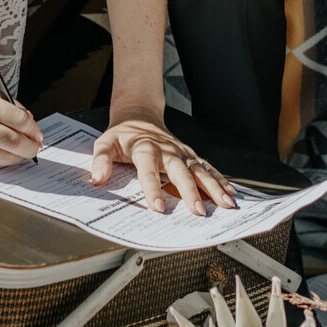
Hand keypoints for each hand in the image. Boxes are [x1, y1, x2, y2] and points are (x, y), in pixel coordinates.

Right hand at [0, 79, 42, 165]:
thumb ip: (6, 106)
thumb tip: (29, 123)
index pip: (19, 119)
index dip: (34, 130)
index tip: (38, 134)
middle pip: (13, 140)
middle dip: (30, 147)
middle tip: (35, 148)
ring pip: (2, 156)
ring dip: (17, 158)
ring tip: (22, 154)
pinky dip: (0, 163)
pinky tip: (5, 158)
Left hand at [90, 111, 236, 215]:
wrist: (139, 115)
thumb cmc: (122, 134)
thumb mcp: (105, 143)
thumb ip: (100, 160)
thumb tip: (96, 177)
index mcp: (144, 147)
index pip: (148, 169)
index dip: (152, 188)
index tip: (157, 207)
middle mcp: (167, 149)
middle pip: (180, 170)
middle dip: (191, 191)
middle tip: (198, 210)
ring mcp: (181, 151)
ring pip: (200, 168)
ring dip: (214, 186)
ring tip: (226, 203)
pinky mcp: (190, 154)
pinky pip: (207, 166)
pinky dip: (220, 178)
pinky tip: (231, 191)